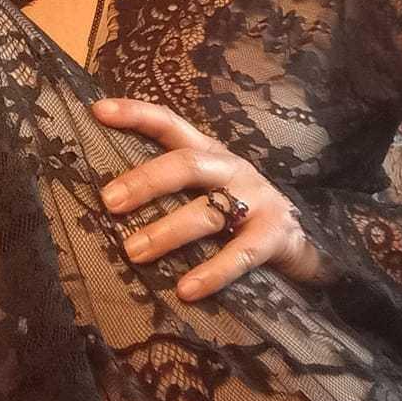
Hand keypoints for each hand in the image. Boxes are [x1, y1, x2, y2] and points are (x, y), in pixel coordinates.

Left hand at [89, 96, 342, 299]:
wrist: (302, 239)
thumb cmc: (236, 212)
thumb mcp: (205, 189)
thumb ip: (168, 187)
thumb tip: (105, 200)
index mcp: (209, 153)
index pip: (170, 124)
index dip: (137, 114)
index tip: (99, 110)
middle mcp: (231, 169)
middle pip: (186, 164)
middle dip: (145, 181)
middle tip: (109, 202)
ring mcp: (256, 200)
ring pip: (207, 212)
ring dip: (167, 232)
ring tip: (133, 252)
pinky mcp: (274, 235)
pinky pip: (240, 255)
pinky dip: (212, 273)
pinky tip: (186, 290)